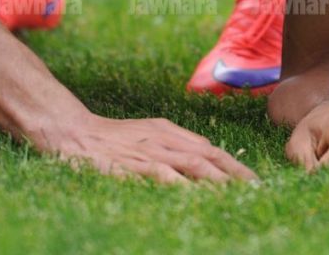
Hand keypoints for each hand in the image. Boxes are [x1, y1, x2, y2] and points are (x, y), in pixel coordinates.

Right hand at [35, 112, 256, 183]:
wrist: (72, 132)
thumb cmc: (112, 137)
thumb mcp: (150, 134)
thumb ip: (177, 144)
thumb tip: (207, 154)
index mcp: (170, 132)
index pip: (211, 148)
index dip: (234, 165)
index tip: (255, 182)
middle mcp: (164, 139)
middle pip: (208, 156)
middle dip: (234, 174)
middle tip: (256, 191)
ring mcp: (147, 152)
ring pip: (189, 164)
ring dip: (215, 180)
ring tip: (235, 196)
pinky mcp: (129, 165)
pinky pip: (158, 174)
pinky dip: (177, 184)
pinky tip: (192, 195)